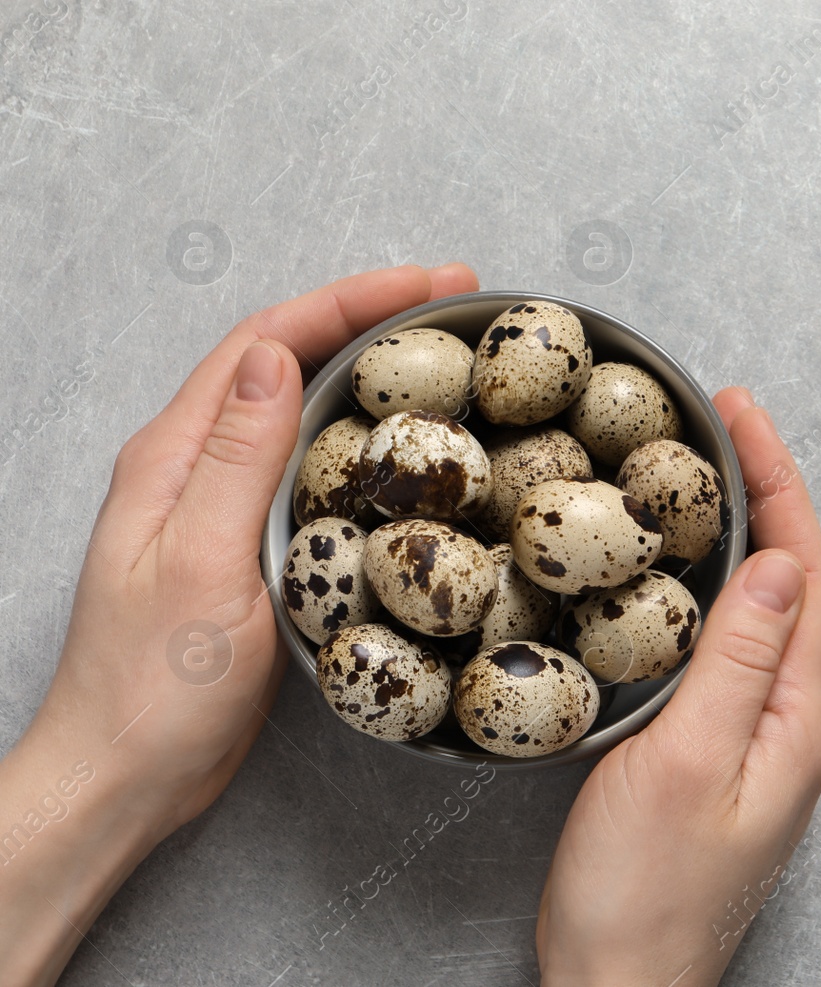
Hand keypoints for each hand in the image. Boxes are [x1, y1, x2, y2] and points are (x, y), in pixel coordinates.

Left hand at [0, 263, 477, 986]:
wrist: (125, 776)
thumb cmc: (154, 687)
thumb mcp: (201, 565)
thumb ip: (237, 459)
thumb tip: (276, 354)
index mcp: (175, 455)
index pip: (268, 342)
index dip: (350, 300)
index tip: (430, 283)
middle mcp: (195, 465)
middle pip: (287, 358)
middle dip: (371, 316)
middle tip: (457, 303)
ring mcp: (222, 505)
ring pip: (302, 408)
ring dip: (370, 368)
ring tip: (445, 354)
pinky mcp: (250, 546)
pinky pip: (311, 465)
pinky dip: (364, 435)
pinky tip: (405, 448)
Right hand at [536, 387, 820, 985]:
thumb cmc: (642, 895)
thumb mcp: (688, 762)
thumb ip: (738, 660)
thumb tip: (780, 561)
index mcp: (802, 717)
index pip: (809, 571)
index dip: (780, 484)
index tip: (742, 415)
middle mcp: (797, 723)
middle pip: (799, 582)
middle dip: (769, 492)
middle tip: (722, 423)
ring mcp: (764, 741)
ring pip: (767, 611)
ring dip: (746, 533)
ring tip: (707, 472)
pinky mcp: (724, 756)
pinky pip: (735, 647)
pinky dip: (716, 588)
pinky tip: (684, 574)